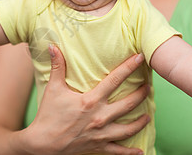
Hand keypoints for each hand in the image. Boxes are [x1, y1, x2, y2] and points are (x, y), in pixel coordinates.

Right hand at [21, 45, 149, 154]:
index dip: (129, 68)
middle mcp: (100, 117)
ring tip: (148, 115)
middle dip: (141, 94)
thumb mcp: (53, 89)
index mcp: (91, 101)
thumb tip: (52, 46)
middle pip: (128, 104)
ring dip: (141, 121)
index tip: (140, 58)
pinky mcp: (98, 146)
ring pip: (128, 128)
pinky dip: (130, 152)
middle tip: (149, 87)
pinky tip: (140, 150)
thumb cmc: (48, 115)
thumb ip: (57, 66)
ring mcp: (101, 134)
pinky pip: (118, 151)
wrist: (42, 144)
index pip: (115, 80)